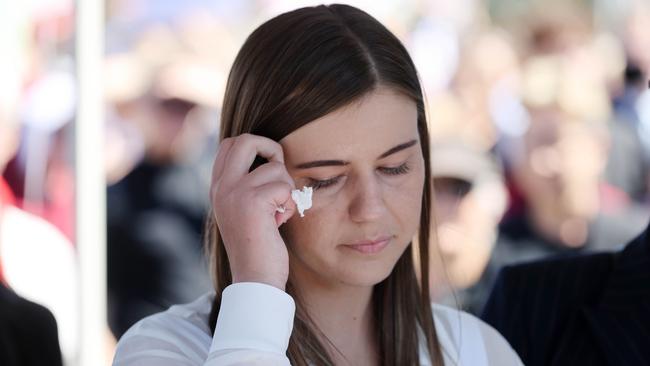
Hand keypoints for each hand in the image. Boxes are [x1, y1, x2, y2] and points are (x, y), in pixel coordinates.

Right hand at [210, 133, 296, 290]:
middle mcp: (221, 187)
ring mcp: (234, 193)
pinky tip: (280, 221)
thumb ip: (248, 184)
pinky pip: (284, 186)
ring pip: (275, 167)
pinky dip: (290, 204)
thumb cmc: (258, 246)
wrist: (255, 279)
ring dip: (286, 189)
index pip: (230, 144)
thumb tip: (272, 157)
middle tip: (280, 175)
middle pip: (245, 140)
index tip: (270, 165)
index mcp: (217, 187)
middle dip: (272, 150)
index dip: (255, 146)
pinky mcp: (253, 202)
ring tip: (278, 213)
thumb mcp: (245, 210)